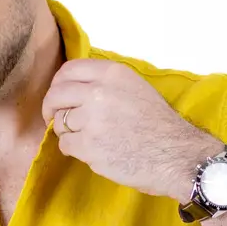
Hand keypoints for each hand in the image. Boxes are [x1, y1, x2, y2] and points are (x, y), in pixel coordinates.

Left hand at [41, 58, 219, 198]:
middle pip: (56, 95)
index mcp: (112, 73)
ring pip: (60, 123)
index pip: (68, 70)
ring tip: (89, 139)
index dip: (58, 85)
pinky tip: (94, 151)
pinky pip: (65, 145)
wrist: (175, 155)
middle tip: (54, 118)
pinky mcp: (89, 146)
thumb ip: (105, 83)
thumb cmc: (157, 125)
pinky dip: (74, 150)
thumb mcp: (135, 88)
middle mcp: (99, 92)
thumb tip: (73, 89)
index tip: (59, 97)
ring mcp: (92, 119)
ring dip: (68, 132)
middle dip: (51, 108)